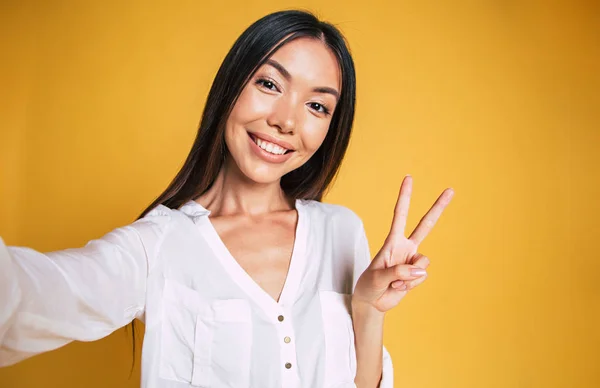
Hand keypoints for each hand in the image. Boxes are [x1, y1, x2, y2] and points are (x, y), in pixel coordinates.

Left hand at [353, 175, 453, 312]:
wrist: (371, 302)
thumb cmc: (369, 286)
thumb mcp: (377, 278)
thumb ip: (398, 273)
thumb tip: (420, 271)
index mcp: (392, 241)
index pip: (400, 215)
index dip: (405, 197)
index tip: (409, 178)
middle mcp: (405, 247)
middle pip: (425, 225)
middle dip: (438, 208)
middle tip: (451, 190)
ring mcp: (412, 261)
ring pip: (424, 263)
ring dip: (409, 277)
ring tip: (393, 283)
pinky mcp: (416, 276)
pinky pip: (421, 278)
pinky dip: (410, 286)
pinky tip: (398, 288)